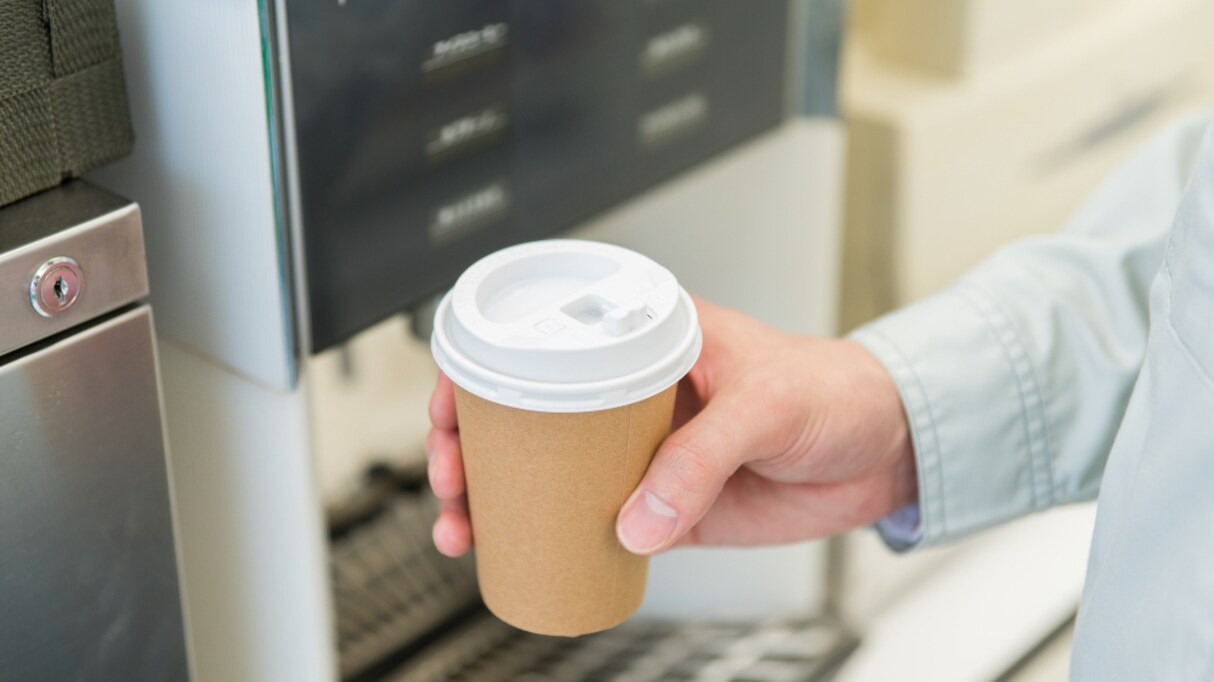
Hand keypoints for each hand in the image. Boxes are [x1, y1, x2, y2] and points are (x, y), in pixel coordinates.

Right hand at [426, 297, 916, 556]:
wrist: (883, 448)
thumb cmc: (833, 389)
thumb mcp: (766, 404)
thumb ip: (702, 457)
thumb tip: (635, 517)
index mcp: (647, 335)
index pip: (542, 338)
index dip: (482, 370)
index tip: (453, 408)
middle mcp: (631, 389)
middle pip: (526, 410)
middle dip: (472, 444)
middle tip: (452, 480)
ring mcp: (642, 448)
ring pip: (548, 470)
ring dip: (500, 497)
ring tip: (466, 526)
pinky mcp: (664, 501)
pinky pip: (594, 519)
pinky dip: (554, 536)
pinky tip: (523, 549)